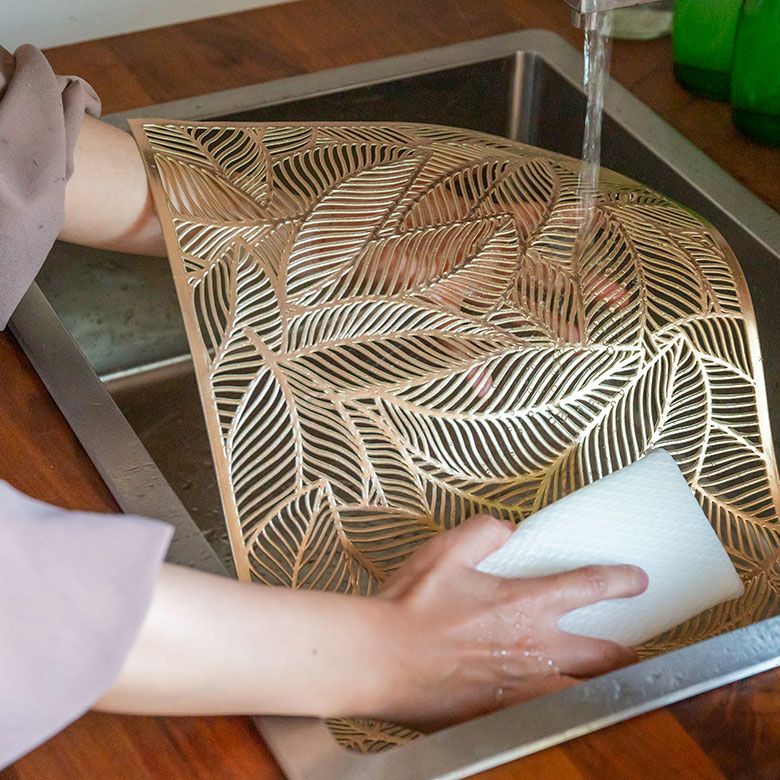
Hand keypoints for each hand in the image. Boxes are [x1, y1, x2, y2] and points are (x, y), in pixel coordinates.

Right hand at [371, 514, 647, 729]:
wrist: (381, 658)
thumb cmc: (411, 606)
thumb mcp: (444, 552)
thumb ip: (483, 533)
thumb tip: (508, 530)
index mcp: (524, 604)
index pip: (588, 587)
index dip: (620, 581)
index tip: (637, 580)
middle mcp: (534, 647)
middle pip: (605, 655)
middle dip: (628, 653)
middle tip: (634, 650)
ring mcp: (523, 686)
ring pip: (586, 693)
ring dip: (604, 687)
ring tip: (610, 685)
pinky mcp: (504, 713)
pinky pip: (549, 714)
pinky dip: (563, 708)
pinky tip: (559, 704)